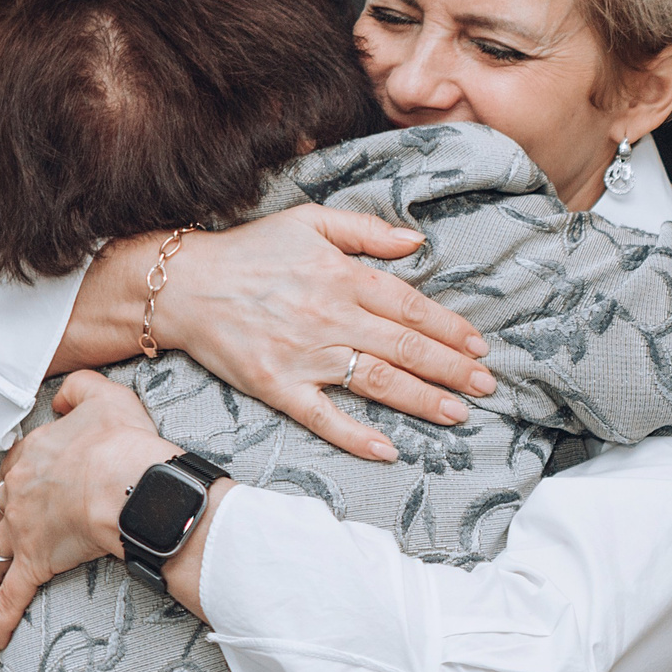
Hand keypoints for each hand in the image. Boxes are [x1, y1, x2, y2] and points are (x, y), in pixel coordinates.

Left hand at [0, 370, 179, 647]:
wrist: (128, 482)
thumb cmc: (123, 440)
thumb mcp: (104, 395)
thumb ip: (78, 389)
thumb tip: (59, 399)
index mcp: (31, 454)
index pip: (14, 466)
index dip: (20, 478)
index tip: (29, 487)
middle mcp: (17, 492)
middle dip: (1, 522)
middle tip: (12, 535)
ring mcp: (22, 530)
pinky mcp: (35, 564)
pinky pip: (12, 597)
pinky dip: (2, 618)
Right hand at [127, 206, 497, 462]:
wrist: (183, 285)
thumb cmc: (251, 250)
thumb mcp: (310, 221)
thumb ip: (366, 230)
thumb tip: (416, 242)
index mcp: (343, 277)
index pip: (411, 308)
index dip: (450, 329)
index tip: (479, 347)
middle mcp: (331, 317)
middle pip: (405, 348)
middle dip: (453, 369)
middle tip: (488, 386)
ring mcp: (305, 355)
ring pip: (377, 382)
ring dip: (423, 400)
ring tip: (459, 413)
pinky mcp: (278, 386)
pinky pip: (323, 416)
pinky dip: (356, 435)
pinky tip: (389, 449)